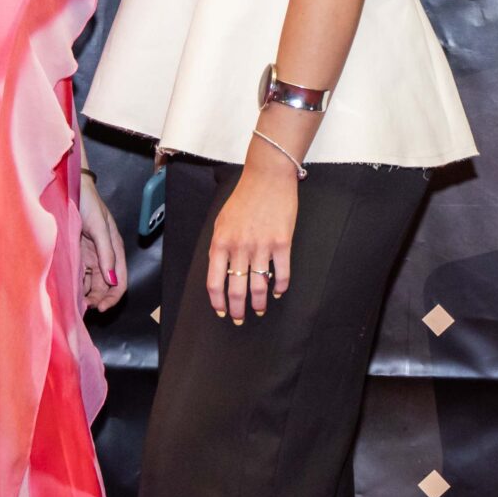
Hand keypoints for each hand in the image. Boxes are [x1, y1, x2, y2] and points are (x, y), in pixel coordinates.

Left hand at [79, 173, 125, 313]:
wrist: (70, 188)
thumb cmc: (88, 203)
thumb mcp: (99, 227)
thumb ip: (106, 252)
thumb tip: (111, 280)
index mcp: (115, 251)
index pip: (120, 282)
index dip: (113, 298)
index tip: (101, 308)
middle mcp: (104, 257)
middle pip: (105, 287)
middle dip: (98, 300)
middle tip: (84, 308)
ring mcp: (90, 257)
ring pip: (92, 285)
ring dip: (87, 296)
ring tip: (75, 304)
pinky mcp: (77, 255)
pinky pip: (79, 277)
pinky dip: (76, 287)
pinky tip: (69, 293)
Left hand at [207, 161, 296, 322]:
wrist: (267, 178)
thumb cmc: (244, 197)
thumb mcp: (222, 221)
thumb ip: (220, 246)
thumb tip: (221, 269)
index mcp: (221, 242)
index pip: (215, 281)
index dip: (218, 301)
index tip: (221, 311)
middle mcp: (239, 247)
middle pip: (236, 289)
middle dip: (238, 309)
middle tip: (240, 318)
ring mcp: (262, 246)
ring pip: (259, 285)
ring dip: (259, 303)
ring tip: (260, 310)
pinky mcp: (282, 243)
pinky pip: (281, 273)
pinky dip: (280, 287)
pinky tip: (278, 292)